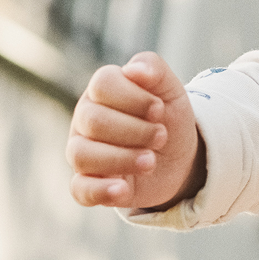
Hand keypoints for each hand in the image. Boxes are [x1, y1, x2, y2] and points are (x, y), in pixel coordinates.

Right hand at [67, 52, 203, 208]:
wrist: (178, 156)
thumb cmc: (167, 118)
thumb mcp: (170, 90)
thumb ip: (154, 69)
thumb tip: (134, 70)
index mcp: (102, 91)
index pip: (103, 85)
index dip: (135, 98)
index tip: (159, 109)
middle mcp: (85, 119)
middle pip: (94, 120)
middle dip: (135, 130)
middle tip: (161, 136)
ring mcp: (83, 151)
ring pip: (82, 155)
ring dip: (122, 158)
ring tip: (152, 161)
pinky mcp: (89, 183)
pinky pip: (80, 189)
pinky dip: (100, 190)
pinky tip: (123, 189)